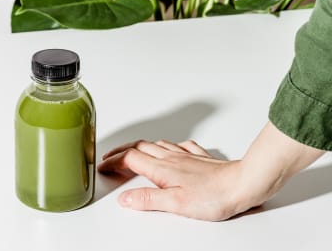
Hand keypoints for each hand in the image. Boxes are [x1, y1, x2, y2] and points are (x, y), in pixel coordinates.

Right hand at [97, 122, 323, 220]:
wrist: (243, 184)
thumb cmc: (214, 195)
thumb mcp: (176, 203)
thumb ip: (148, 199)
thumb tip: (125, 198)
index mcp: (162, 169)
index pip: (130, 159)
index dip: (113, 162)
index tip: (103, 166)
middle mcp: (171, 158)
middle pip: (139, 147)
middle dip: (121, 151)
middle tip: (111, 156)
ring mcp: (185, 156)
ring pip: (156, 144)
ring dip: (140, 146)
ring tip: (133, 151)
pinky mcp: (199, 158)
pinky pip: (179, 146)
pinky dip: (168, 146)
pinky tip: (171, 149)